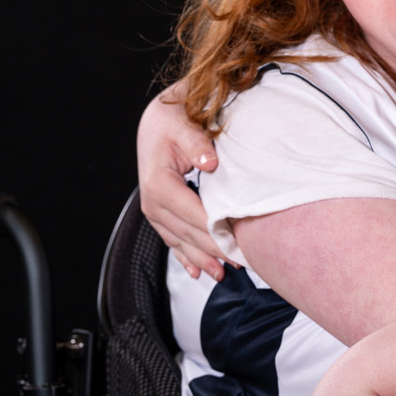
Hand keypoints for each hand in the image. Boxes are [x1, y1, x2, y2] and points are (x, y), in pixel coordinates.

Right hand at [137, 80, 231, 279]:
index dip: (216, 231)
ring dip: (202, 259)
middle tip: (243, 262)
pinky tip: (197, 272)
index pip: (193, 215)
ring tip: (225, 273)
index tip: (238, 244)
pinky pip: (172, 241)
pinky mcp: (159, 214)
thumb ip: (197, 145)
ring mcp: (154, 211)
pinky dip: (186, 257)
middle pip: (188, 233)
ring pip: (180, 242)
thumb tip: (209, 163)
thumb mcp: (184, 126)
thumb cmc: (172, 122)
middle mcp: (152, 202)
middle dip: (214, 250)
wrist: (155, 122)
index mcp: (159, 184)